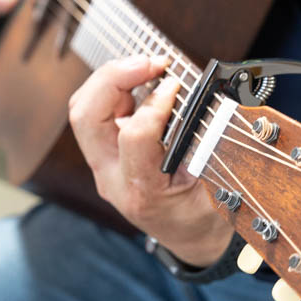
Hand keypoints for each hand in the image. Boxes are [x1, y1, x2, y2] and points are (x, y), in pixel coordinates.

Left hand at [68, 55, 233, 266]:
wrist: (192, 238)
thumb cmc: (206, 215)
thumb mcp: (218, 187)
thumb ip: (210, 148)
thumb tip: (208, 100)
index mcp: (142, 192)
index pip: (134, 138)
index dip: (155, 105)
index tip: (177, 85)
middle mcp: (112, 179)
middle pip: (86, 117)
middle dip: (114, 77)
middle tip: (151, 62)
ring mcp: (104, 166)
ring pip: (83, 109)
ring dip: (111, 79)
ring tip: (146, 67)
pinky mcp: (104, 154)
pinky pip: (95, 112)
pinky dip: (114, 88)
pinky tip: (140, 80)